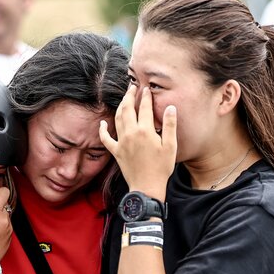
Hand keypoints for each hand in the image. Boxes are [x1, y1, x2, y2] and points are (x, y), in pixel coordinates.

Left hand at [99, 85, 176, 200]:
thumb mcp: (170, 146)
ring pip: (117, 119)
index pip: (144, 107)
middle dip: (129, 96)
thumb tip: (170, 108)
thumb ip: (170, 125)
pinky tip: (102, 123)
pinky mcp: (116, 151)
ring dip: (120, 107)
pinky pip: (106, 138)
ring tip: (124, 99)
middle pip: (128, 109)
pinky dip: (103, 130)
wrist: (147, 187)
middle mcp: (131, 133)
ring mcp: (121, 142)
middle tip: (132, 87)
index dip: (145, 96)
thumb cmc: (161, 168)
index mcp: (145, 130)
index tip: (146, 89)